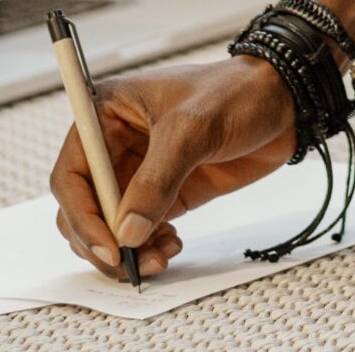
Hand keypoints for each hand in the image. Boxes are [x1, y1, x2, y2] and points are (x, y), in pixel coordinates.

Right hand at [48, 56, 296, 281]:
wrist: (283, 101)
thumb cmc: (236, 93)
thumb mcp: (193, 128)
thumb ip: (157, 180)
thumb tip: (128, 232)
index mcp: (105, 115)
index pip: (71, 174)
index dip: (82, 215)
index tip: (109, 246)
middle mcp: (114, 146)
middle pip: (83, 208)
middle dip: (102, 241)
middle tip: (132, 262)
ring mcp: (138, 172)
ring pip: (109, 226)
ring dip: (127, 250)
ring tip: (162, 256)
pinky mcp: (164, 193)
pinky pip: (139, 230)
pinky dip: (148, 247)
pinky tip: (173, 245)